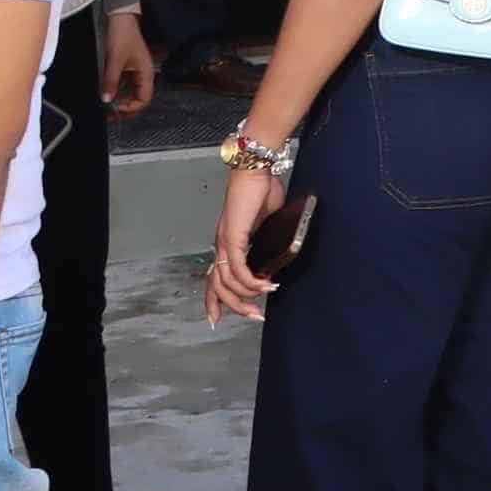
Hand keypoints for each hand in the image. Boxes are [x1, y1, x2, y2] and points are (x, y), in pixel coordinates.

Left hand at [102, 11, 156, 114]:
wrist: (120, 19)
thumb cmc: (123, 35)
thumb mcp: (115, 60)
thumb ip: (111, 81)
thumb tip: (106, 100)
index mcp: (146, 73)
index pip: (144, 99)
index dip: (131, 107)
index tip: (116, 109)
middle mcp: (143, 74)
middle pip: (138, 98)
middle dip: (126, 108)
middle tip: (110, 115)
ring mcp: (135, 71)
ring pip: (130, 93)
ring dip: (120, 101)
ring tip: (106, 108)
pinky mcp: (127, 68)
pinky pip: (124, 85)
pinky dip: (117, 92)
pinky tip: (106, 94)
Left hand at [207, 167, 287, 321]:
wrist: (255, 170)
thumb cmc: (261, 190)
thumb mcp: (267, 221)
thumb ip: (267, 239)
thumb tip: (278, 255)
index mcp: (227, 243)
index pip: (213, 278)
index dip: (213, 300)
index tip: (216, 319)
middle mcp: (221, 245)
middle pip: (218, 286)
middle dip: (234, 306)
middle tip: (254, 316)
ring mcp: (225, 242)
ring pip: (226, 282)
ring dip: (246, 296)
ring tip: (264, 298)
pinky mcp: (233, 237)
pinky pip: (238, 269)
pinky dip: (250, 281)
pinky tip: (265, 285)